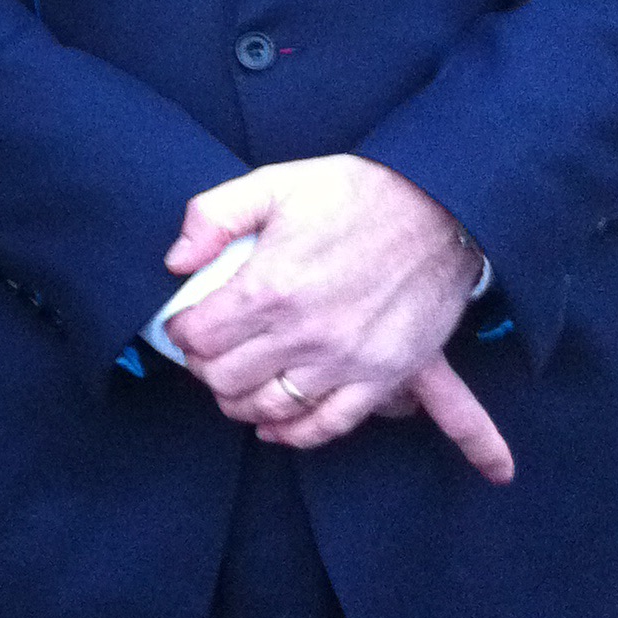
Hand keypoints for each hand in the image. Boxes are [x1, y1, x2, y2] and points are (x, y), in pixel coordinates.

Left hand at [163, 155, 512, 484]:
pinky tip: (273, 426)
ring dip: (239, 402)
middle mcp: (304, 332)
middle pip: (225, 377)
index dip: (181, 332)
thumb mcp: (275, 183)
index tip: (186, 324)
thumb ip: (213, 216)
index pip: (199, 335)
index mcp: (271, 285)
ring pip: (267, 408)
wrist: (441, 209)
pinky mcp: (380, 377)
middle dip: (205, 367)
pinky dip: (293, 434)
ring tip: (234, 384)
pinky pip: (327, 426)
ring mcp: (344, 361)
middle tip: (208, 353)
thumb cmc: (356, 194)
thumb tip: (176, 262)